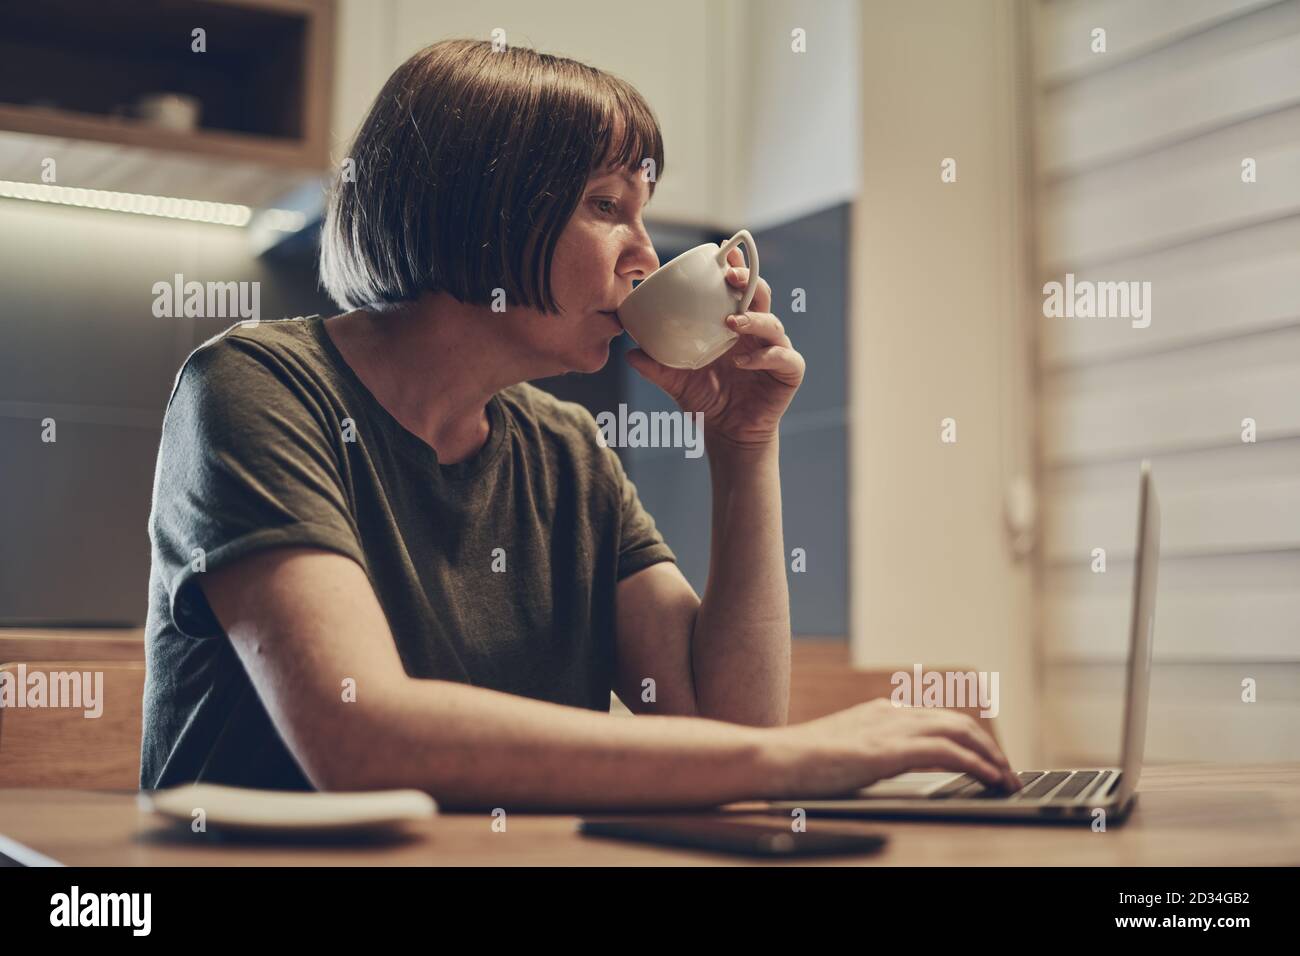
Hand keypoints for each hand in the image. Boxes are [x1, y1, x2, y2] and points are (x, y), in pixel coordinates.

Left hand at [624, 245, 804, 448]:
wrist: (728, 434)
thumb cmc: (707, 400)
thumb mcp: (676, 382)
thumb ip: (656, 367)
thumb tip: (628, 353)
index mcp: (735, 326)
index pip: (737, 289)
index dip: (734, 266)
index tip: (721, 250)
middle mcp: (758, 333)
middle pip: (761, 296)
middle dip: (749, 281)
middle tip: (731, 277)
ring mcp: (775, 351)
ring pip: (774, 324)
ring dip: (754, 318)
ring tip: (733, 322)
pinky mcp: (788, 373)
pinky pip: (783, 358)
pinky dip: (765, 357)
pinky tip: (742, 362)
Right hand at [758, 699, 1021, 798]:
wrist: (772, 759)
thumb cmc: (797, 763)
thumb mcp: (841, 752)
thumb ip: (867, 752)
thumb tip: (881, 766)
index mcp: (878, 712)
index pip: (936, 719)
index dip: (967, 739)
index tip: (984, 761)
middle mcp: (890, 713)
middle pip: (956, 721)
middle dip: (988, 747)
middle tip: (1006, 773)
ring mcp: (890, 728)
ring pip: (960, 731)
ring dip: (991, 756)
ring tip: (1007, 780)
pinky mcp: (889, 750)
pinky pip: (949, 752)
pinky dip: (977, 765)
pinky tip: (989, 779)